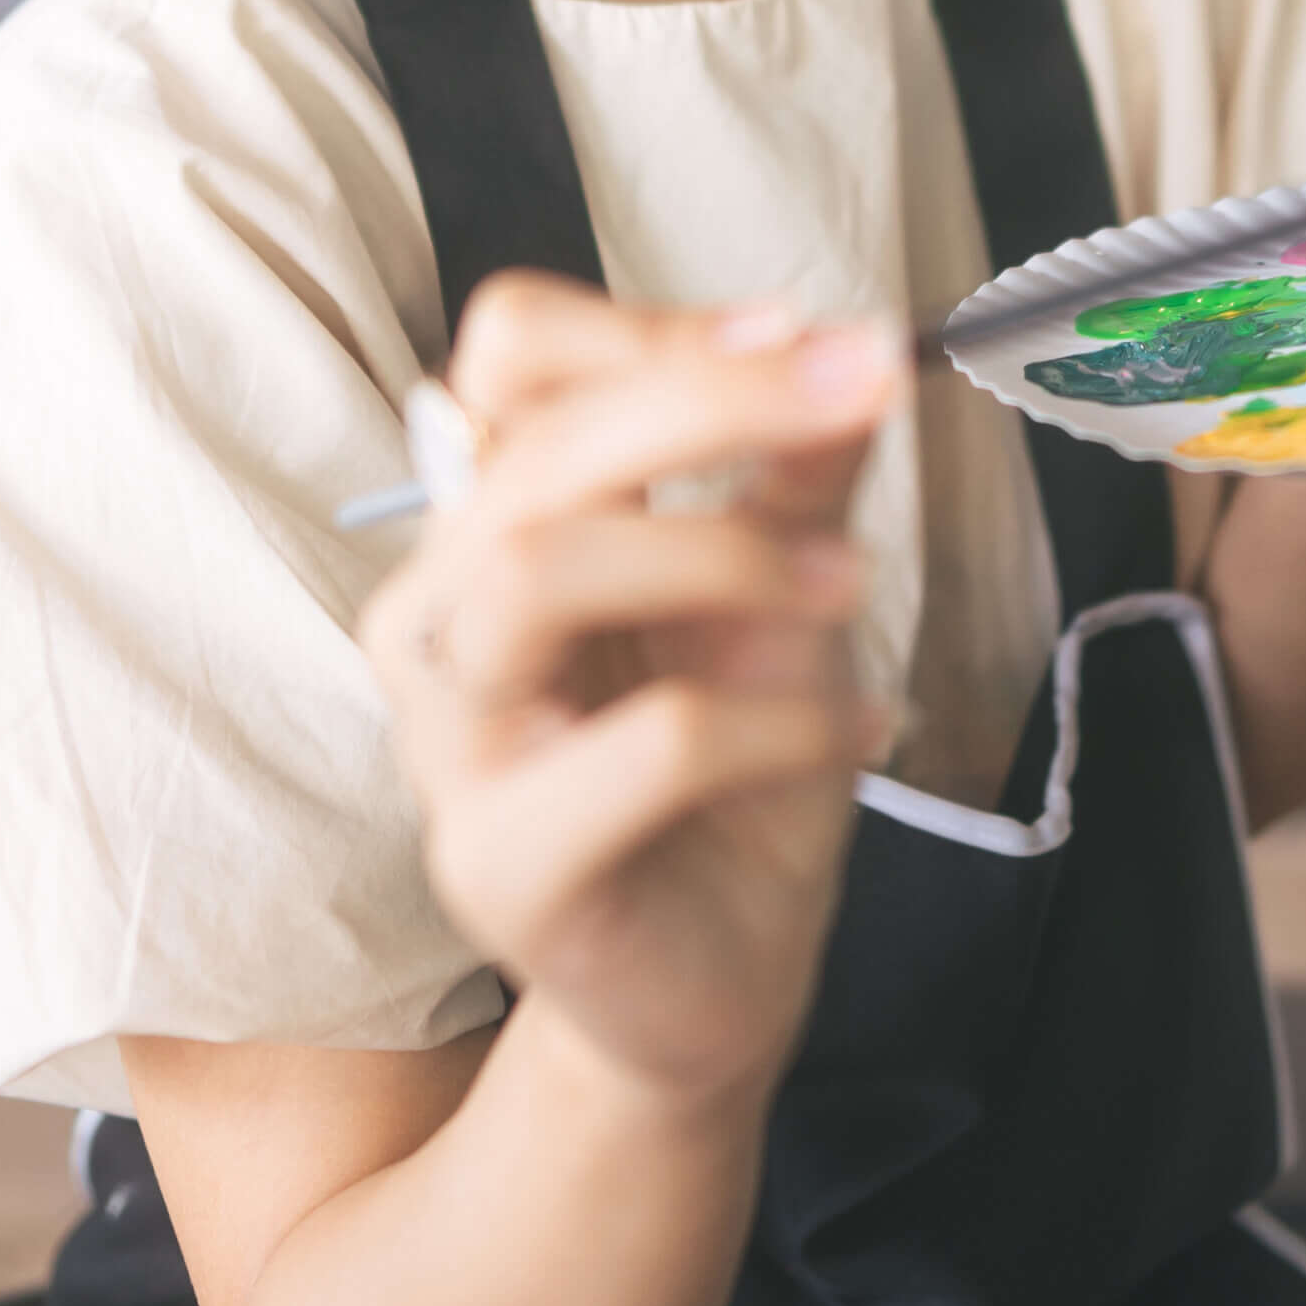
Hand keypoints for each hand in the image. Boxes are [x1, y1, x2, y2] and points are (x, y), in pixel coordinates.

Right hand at [360, 274, 899, 1109]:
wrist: (720, 977)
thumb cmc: (734, 774)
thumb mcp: (786, 594)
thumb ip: (799, 473)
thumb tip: (854, 347)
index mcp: (499, 526)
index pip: (507, 361)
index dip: (645, 327)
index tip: (801, 333)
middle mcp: (446, 618)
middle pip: (527, 454)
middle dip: (707, 403)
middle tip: (858, 398)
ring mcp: (453, 744)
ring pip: (534, 576)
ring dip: (724, 553)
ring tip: (853, 587)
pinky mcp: (496, 863)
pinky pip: (638, 747)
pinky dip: (775, 724)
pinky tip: (859, 732)